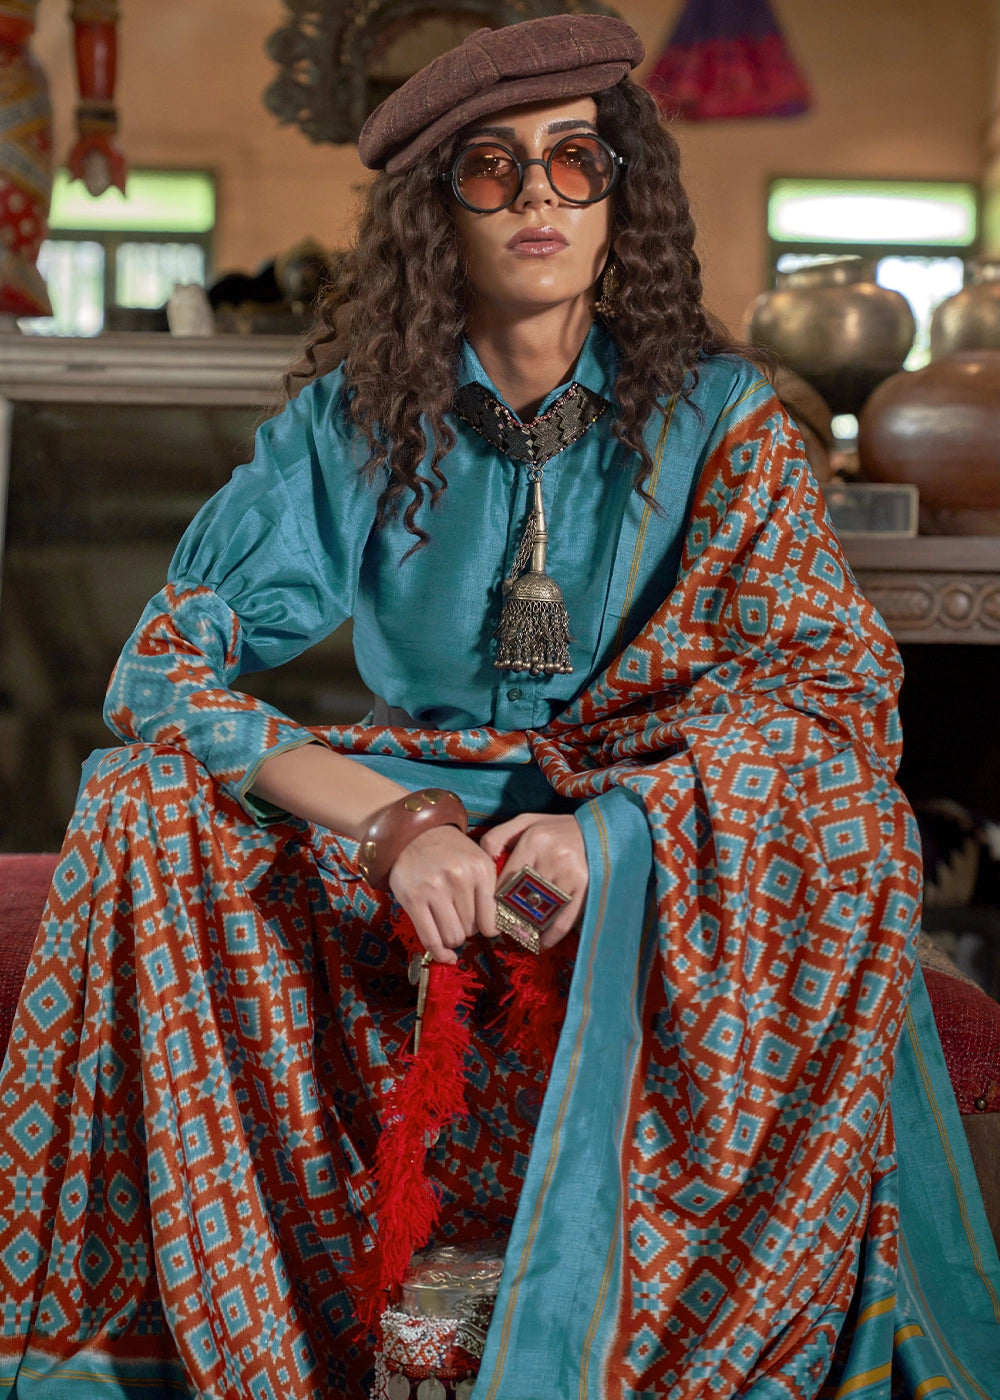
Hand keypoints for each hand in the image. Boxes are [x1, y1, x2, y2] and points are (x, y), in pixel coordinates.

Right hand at [388, 824, 498, 964]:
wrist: (413, 833)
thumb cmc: (449, 851)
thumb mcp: (477, 860)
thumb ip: (488, 891)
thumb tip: (495, 930)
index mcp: (481, 869)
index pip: (492, 919)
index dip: (489, 930)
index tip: (484, 929)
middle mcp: (460, 878)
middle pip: (472, 930)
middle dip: (468, 929)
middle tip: (458, 917)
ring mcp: (435, 889)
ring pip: (453, 937)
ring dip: (452, 938)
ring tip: (447, 923)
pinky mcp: (413, 899)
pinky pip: (431, 939)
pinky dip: (440, 953)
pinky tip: (446, 955)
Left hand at [479, 813, 587, 948]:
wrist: (601, 831)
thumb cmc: (557, 828)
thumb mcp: (526, 822)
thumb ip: (499, 836)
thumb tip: (482, 858)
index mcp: (533, 840)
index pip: (506, 878)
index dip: (496, 899)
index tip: (491, 911)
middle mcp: (552, 856)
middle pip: (522, 897)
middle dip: (510, 915)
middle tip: (504, 926)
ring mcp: (570, 873)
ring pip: (541, 910)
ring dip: (529, 926)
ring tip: (522, 934)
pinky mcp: (585, 887)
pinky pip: (564, 919)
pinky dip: (551, 935)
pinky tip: (543, 942)